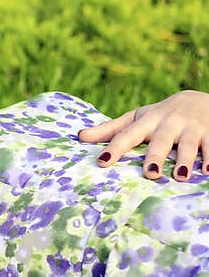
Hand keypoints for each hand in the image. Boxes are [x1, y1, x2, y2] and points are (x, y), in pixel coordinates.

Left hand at [78, 89, 208, 180]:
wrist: (199, 100)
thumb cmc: (160, 116)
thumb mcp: (136, 119)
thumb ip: (109, 130)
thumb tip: (79, 136)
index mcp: (146, 122)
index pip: (127, 135)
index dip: (114, 148)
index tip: (102, 162)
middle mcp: (168, 123)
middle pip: (160, 141)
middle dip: (155, 156)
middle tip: (149, 174)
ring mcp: (191, 128)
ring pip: (188, 144)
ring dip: (186, 159)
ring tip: (181, 176)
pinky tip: (208, 171)